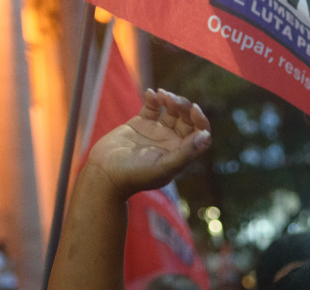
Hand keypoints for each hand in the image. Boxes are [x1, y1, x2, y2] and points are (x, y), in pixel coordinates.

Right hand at [87, 89, 211, 200]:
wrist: (104, 174)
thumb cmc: (134, 176)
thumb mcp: (163, 167)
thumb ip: (185, 153)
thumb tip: (205, 135)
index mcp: (180, 154)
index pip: (201, 135)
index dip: (201, 120)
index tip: (193, 109)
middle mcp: (171, 143)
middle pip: (187, 120)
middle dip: (183, 106)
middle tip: (172, 100)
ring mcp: (156, 133)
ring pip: (171, 111)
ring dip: (171, 99)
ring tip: (162, 95)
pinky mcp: (140, 125)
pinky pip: (151, 107)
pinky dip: (153, 98)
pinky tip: (151, 93)